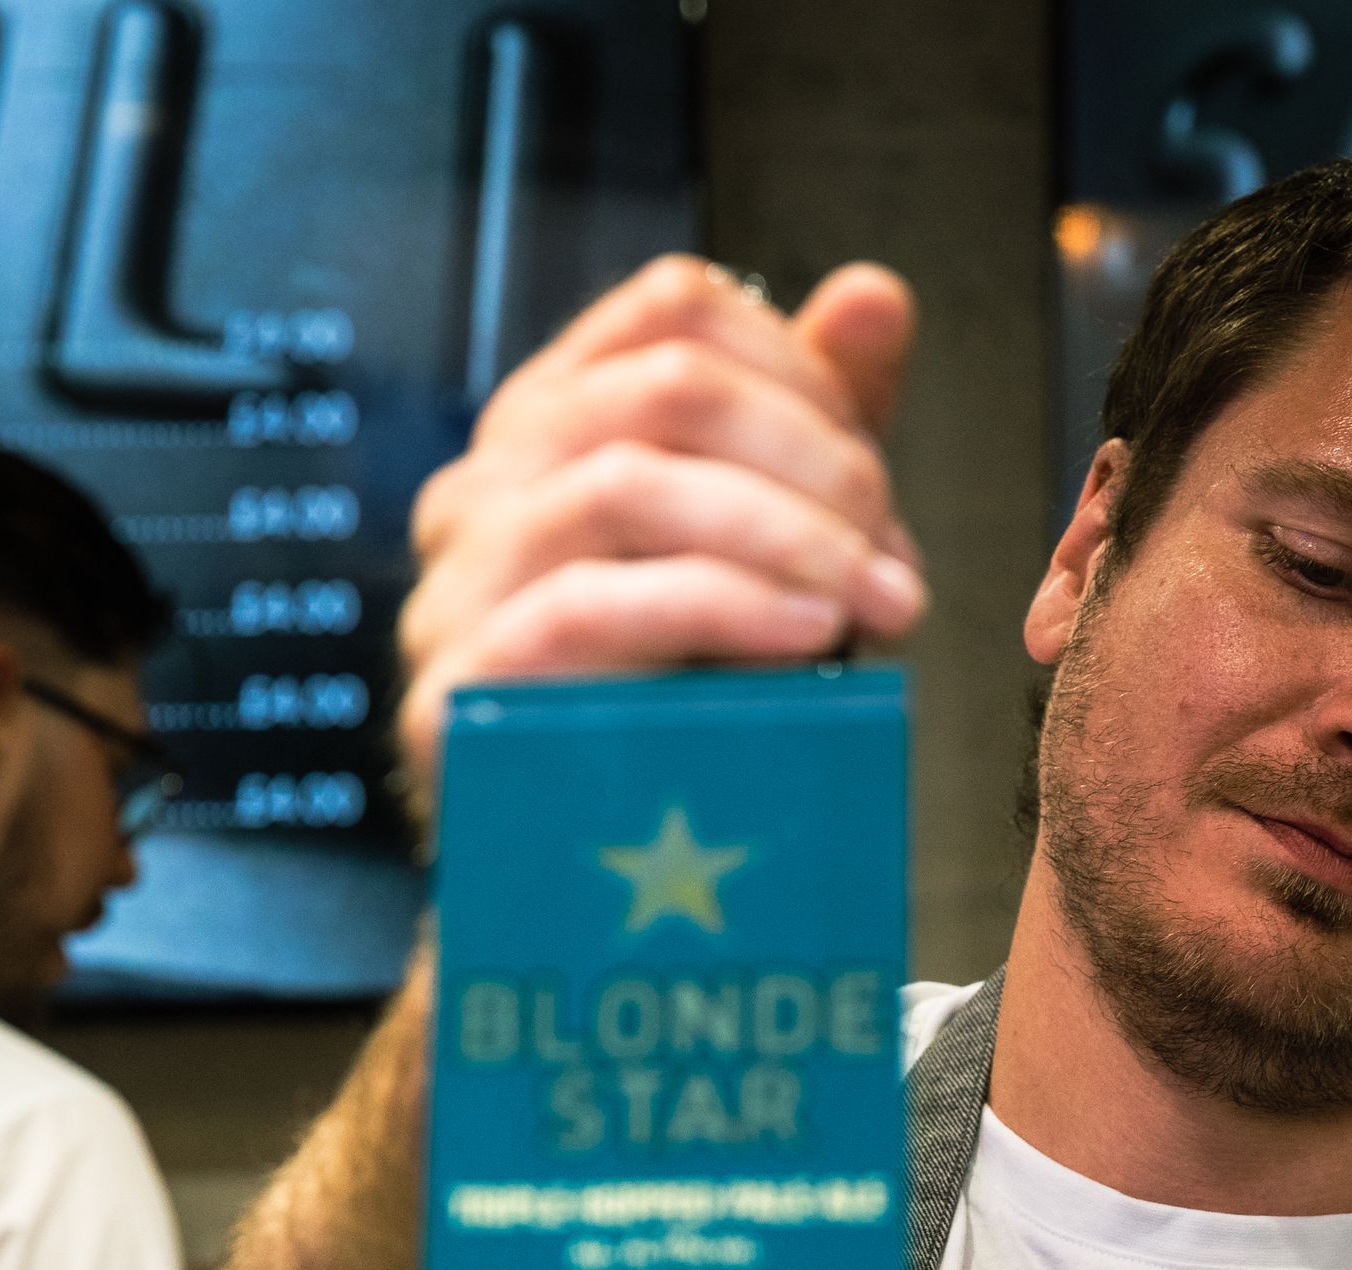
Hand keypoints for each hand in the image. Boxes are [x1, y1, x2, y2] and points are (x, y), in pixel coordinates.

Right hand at [398, 253, 924, 776]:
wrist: (584, 894)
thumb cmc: (682, 714)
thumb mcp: (768, 564)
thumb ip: (816, 431)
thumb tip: (876, 293)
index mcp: (552, 426)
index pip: (676, 315)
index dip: (804, 373)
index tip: (881, 483)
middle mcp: (484, 483)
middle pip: (664, 390)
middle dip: (814, 465)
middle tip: (899, 562)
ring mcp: (453, 584)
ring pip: (627, 483)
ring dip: (786, 537)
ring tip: (879, 606)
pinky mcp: (452, 691)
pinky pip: (589, 609)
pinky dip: (721, 609)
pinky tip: (809, 639)